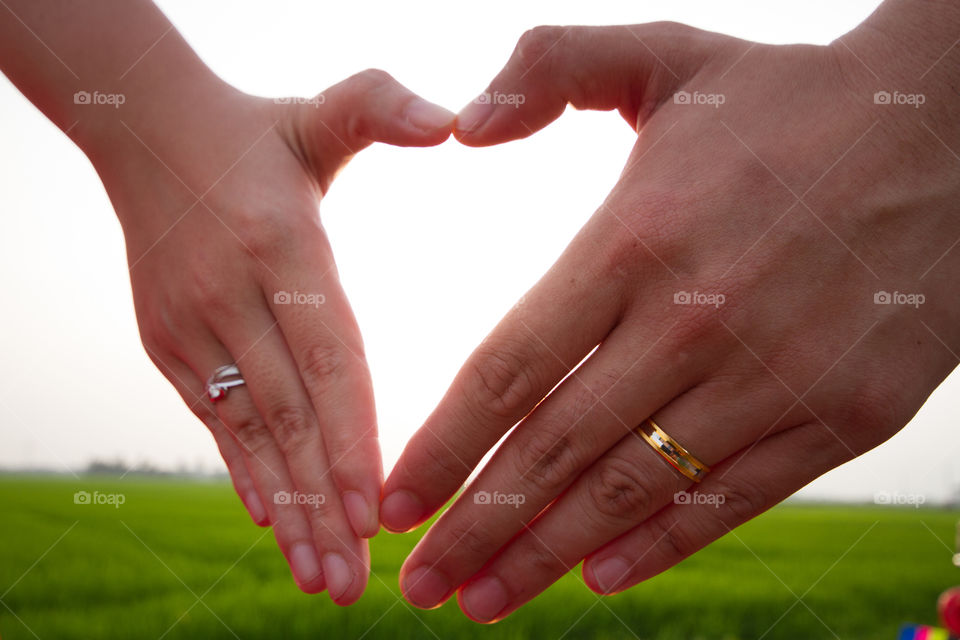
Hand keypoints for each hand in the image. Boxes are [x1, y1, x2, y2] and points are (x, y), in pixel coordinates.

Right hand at [87, 70, 452, 602]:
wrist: (146, 133)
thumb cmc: (256, 129)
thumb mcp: (319, 109)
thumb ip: (382, 107)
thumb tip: (453, 121)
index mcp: (279, 244)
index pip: (325, 355)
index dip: (348, 436)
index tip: (375, 510)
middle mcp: (230, 294)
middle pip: (287, 414)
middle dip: (320, 502)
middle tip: (351, 580)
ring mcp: (191, 326)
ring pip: (248, 433)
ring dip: (284, 510)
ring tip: (320, 577)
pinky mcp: (170, 344)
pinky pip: (216, 420)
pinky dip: (245, 474)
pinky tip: (271, 525)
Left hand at [382, 8, 959, 621]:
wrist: (951, 129)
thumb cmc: (789, 100)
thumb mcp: (664, 55)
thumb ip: (550, 67)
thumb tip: (460, 127)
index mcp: (635, 240)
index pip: (508, 370)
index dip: (441, 447)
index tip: (392, 503)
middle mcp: (696, 321)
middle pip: (555, 450)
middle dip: (476, 527)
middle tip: (420, 585)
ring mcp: (774, 378)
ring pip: (633, 493)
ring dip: (548, 556)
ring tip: (484, 601)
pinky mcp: (844, 415)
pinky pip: (733, 500)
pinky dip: (661, 547)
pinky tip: (599, 578)